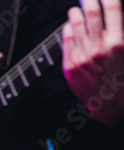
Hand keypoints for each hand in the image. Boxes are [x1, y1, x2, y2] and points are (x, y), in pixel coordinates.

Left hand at [63, 0, 123, 125]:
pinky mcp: (70, 66)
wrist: (109, 104)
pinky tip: (70, 27)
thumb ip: (118, 34)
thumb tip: (111, 16)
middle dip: (88, 1)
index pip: (113, 9)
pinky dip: (68, 29)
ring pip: (75, 25)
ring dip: (75, 14)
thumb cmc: (121, 78)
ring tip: (75, 11)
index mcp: (118, 43)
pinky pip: (66, 40)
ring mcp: (82, 58)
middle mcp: (99, 49)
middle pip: (91, 14)